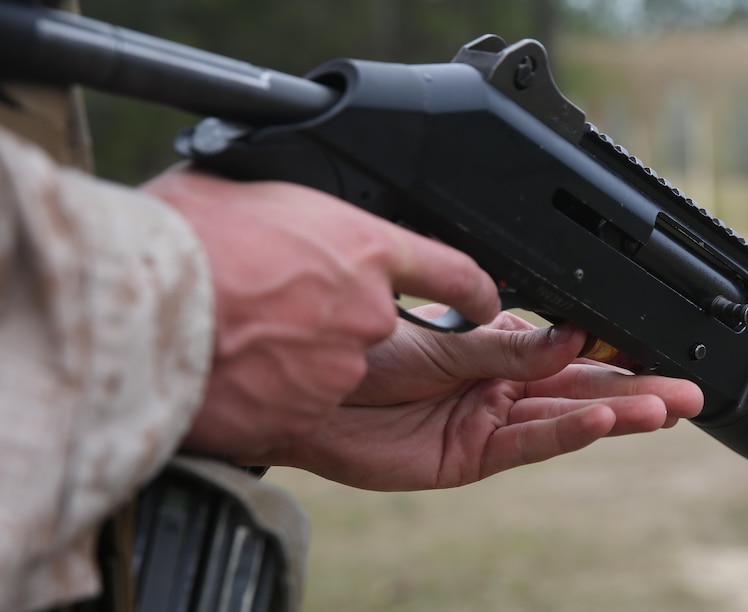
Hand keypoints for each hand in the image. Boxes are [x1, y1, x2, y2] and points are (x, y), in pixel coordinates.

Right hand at [142, 168, 499, 456]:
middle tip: (277, 304)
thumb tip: (297, 215)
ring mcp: (342, 367)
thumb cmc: (182, 239)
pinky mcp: (308, 414)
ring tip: (242, 335)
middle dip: (334, 316)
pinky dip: (275, 392)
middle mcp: (368, 309)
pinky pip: (301, 403)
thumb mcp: (253, 191)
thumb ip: (301, 213)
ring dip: (300, 355)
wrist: (140, 310)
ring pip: (337, 365)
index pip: (453, 271)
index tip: (484, 301)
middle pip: (376, 321)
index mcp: (364, 245)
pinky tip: (235, 368)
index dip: (472, 290)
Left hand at [242, 305, 704, 490]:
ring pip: (563, 417)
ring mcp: (487, 423)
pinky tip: (602, 422)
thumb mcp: (441, 339)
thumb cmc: (360, 355)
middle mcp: (497, 386)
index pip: (566, 348)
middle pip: (580, 386)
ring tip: (668, 409)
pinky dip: (566, 434)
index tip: (655, 344)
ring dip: (616, 413)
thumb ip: (507, 345)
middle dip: (636, 387)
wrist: (302, 391)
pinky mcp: (470, 457)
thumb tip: (570, 335)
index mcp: (493, 349)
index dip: (611, 348)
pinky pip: (527, 443)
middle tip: (690, 390)